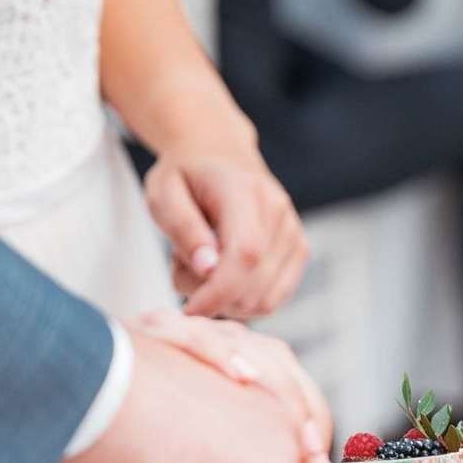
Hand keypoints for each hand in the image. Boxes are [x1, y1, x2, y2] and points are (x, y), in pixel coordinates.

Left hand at [143, 150, 307, 318]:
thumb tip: (208, 268)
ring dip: (227, 301)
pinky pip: (275, 299)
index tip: (190, 310)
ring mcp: (293, 232)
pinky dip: (245, 301)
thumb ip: (184, 229)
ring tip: (204, 268)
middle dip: (214, 298)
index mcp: (244, 191)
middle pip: (255, 284)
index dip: (218, 292)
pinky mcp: (298, 250)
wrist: (217, 152)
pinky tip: (224, 278)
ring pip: (266, 299)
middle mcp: (278, 212)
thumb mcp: (164, 194)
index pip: (245, 254)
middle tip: (184, 272)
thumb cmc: (186, 175)